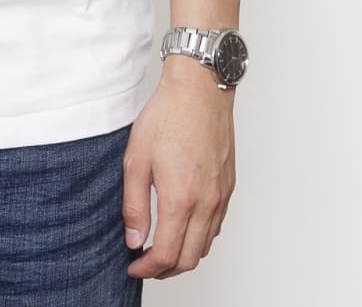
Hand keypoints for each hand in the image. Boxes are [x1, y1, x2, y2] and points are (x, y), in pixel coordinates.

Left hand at [121, 60, 236, 278]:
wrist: (199, 91)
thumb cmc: (167, 117)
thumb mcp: (136, 159)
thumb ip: (134, 205)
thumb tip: (134, 240)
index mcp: (180, 198)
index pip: (167, 255)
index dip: (147, 269)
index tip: (133, 266)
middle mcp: (206, 203)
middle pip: (189, 259)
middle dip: (165, 270)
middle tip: (144, 264)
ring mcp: (221, 196)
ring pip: (205, 245)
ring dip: (183, 256)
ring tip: (160, 249)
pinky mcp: (228, 187)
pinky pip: (216, 226)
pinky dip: (198, 238)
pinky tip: (182, 227)